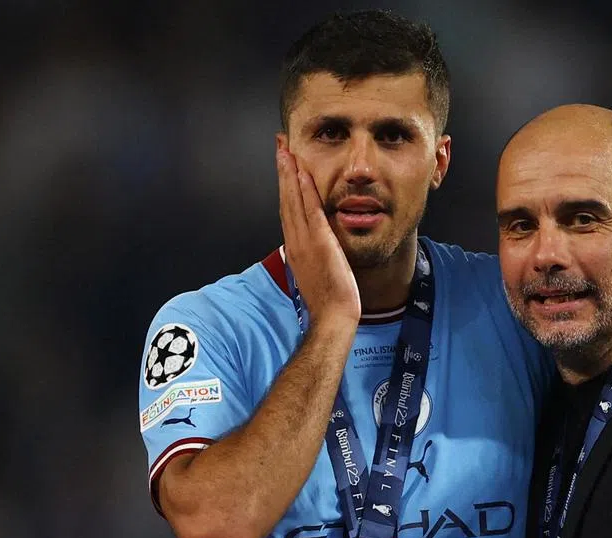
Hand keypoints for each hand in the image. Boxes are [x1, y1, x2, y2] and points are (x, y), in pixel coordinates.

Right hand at [276, 148, 360, 326]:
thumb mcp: (317, 271)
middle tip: (280, 145)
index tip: (283, 164)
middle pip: (285, 199)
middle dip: (282, 170)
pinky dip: (305, 191)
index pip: (287, 209)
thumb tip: (316, 245)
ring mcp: (305, 241)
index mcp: (295, 247)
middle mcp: (295, 241)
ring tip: (286, 149)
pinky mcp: (319, 243)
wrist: (332, 317)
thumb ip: (314, 254)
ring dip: (289, 173)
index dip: (284, 185)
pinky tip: (302, 173)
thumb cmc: (328, 299)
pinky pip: (311, 211)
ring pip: (293, 201)